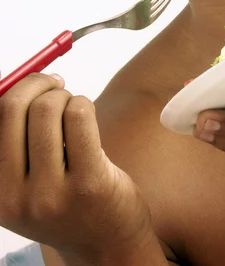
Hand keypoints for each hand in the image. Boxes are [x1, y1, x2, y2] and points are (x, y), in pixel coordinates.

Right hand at [0, 73, 153, 262]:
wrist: (106, 247)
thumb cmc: (67, 203)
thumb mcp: (25, 184)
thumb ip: (14, 140)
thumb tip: (15, 81)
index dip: (16, 90)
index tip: (36, 84)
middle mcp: (13, 197)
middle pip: (14, 109)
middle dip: (40, 85)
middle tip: (58, 86)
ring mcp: (50, 193)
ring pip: (50, 108)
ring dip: (66, 97)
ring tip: (75, 111)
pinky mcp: (88, 182)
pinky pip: (79, 116)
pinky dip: (83, 104)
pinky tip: (88, 118)